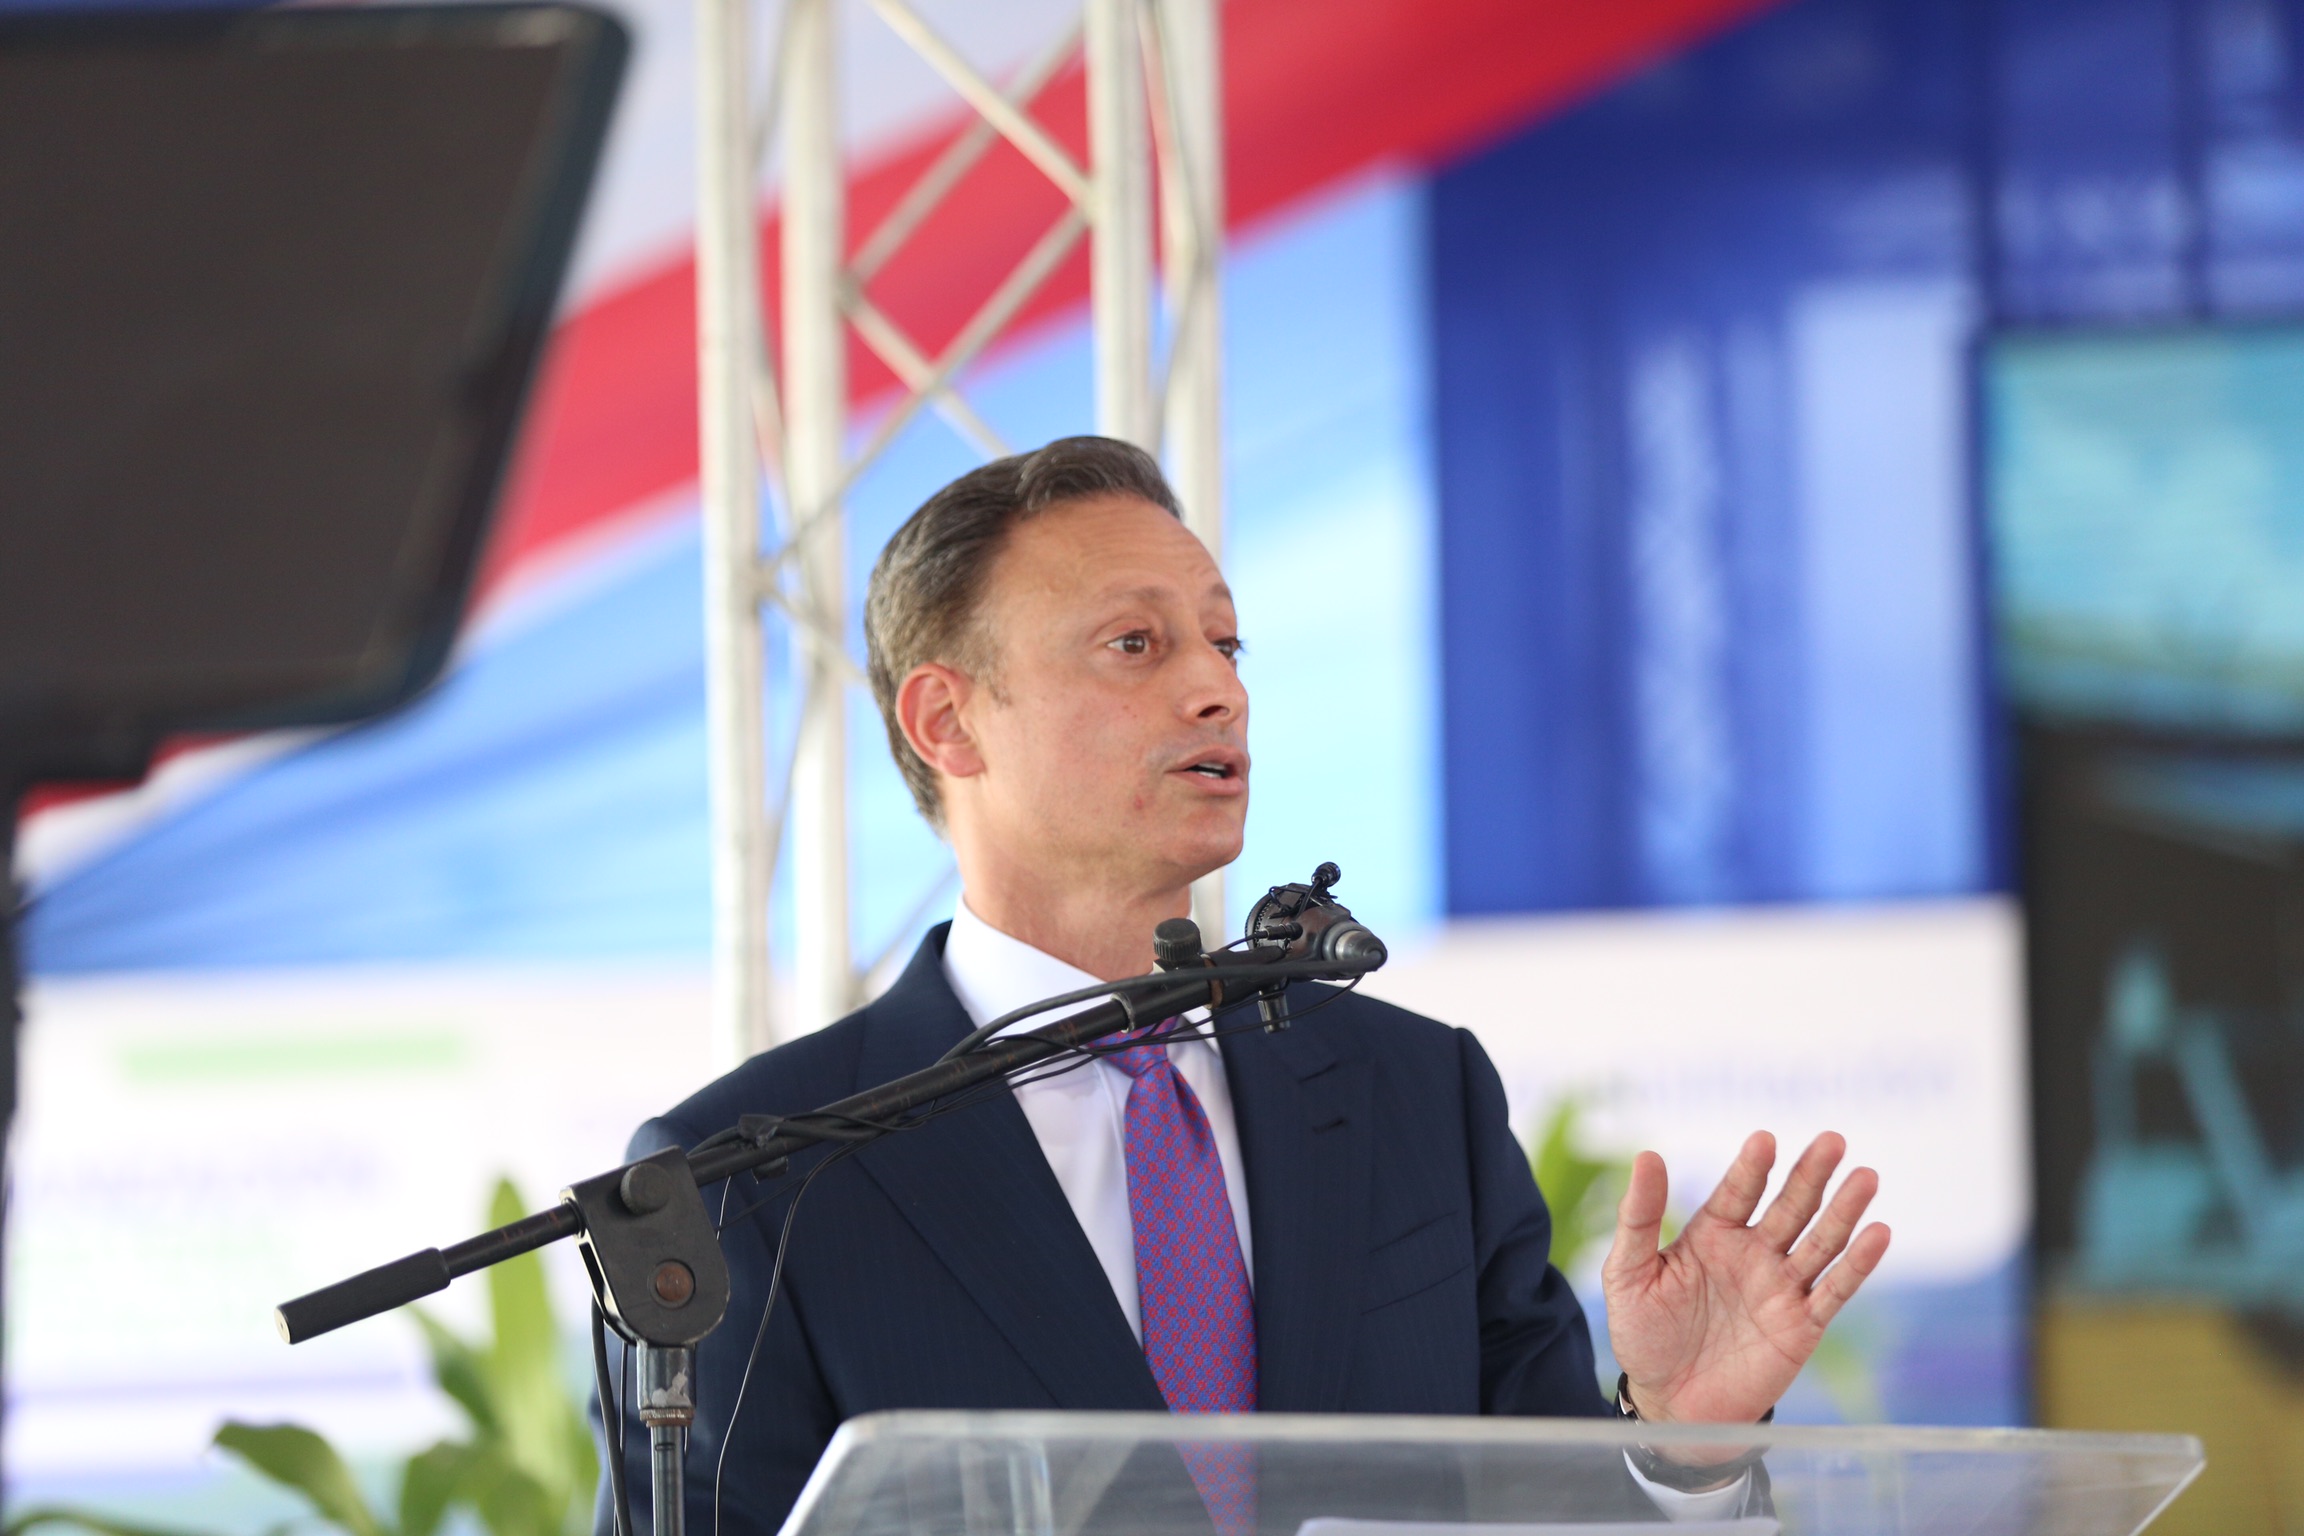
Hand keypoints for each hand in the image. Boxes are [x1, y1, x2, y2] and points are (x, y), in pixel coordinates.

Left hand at [1601, 1130, 1889, 1425]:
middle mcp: (1753, 1254)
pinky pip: (1834, 1290)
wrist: (1669, 1404)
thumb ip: (1640, 1217)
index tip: (1764, 1140)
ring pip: (1820, 1241)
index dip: (1752, 1167)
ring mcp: (1781, 1288)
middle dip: (1810, 1175)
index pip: (1738, 1191)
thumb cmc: (1644, 1334)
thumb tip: (1647, 1154)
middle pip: (1789, 1206)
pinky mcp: (1802, 1326)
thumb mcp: (1629, 1272)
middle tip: (1832, 1141)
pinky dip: (1858, 1264)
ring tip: (1864, 1177)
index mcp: (1712, 1234)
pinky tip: (1878, 1233)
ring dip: (1844, 1210)